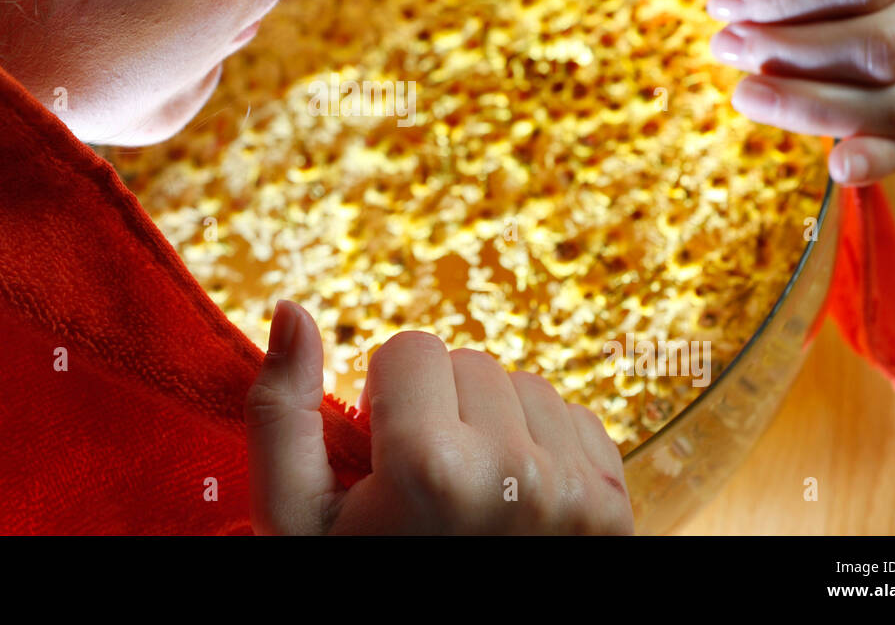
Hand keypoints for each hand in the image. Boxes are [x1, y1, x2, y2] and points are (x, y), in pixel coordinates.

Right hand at [245, 299, 633, 534]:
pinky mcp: (615, 507)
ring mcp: (576, 494)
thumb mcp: (295, 520)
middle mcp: (516, 476)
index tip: (384, 460)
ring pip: (525, 385)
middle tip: (424, 484)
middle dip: (440, 408)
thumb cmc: (356, 585)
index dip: (386, 399)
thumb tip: (292, 309)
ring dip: (493, 424)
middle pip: (471, 361)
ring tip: (467, 494)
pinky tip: (510, 502)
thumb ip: (280, 413)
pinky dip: (540, 447)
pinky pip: (573, 419)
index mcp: (431, 468)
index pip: (412, 347)